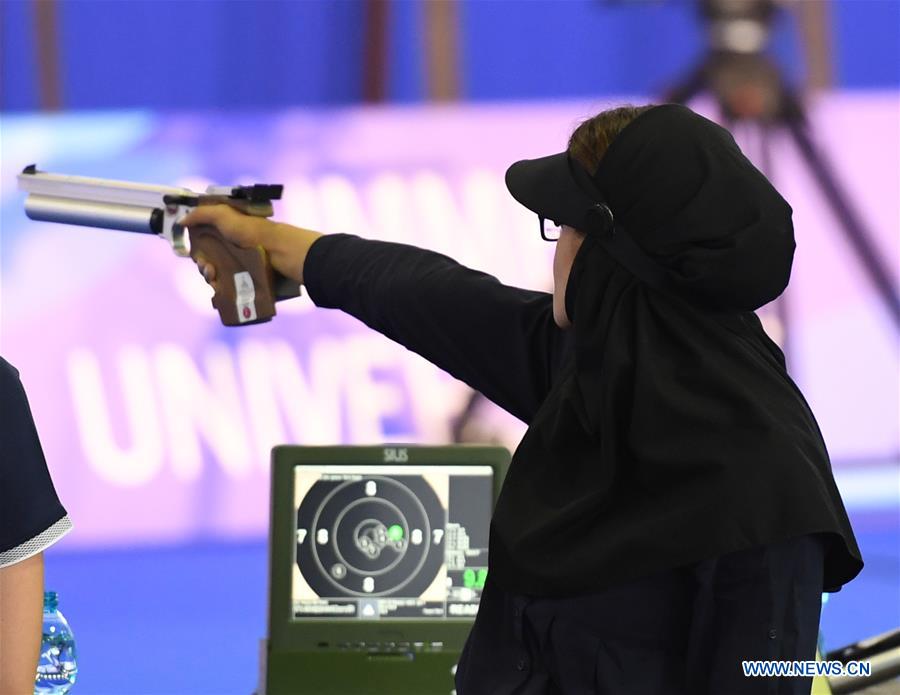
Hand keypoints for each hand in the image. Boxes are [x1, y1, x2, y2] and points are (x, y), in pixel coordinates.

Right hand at [180, 205, 322, 286]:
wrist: (277, 250)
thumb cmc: (251, 231)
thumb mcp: (223, 215)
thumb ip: (201, 214)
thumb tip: (182, 220)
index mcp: (227, 234)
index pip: (205, 245)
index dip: (198, 252)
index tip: (198, 257)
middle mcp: (233, 249)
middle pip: (209, 262)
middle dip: (203, 267)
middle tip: (209, 269)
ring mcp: (242, 266)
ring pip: (218, 276)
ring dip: (210, 278)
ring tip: (215, 278)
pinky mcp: (249, 280)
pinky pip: (230, 287)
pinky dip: (221, 289)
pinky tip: (220, 289)